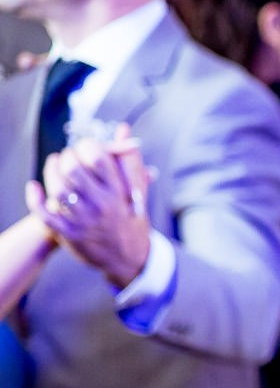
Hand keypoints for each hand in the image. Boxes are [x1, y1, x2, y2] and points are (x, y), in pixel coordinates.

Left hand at [39, 131, 150, 286]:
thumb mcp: (137, 189)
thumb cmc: (132, 218)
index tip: (84, 148)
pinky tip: (34, 188)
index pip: (96, 157)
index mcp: (120, 191)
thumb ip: (129, 157)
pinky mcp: (70, 234)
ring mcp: (85, 220)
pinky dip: (35, 199)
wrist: (130, 259)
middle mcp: (103, 205)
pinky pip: (45, 214)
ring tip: (53, 167)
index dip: (86, 146)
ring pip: (58, 189)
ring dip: (50, 173)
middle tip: (66, 158)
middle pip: (73, 170)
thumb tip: (122, 128)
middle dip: (65, 158)